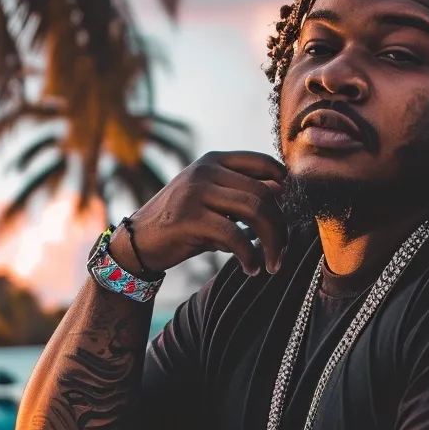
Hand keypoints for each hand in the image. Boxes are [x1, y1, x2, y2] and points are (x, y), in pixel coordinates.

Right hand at [114, 151, 287, 276]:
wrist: (138, 242)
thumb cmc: (182, 223)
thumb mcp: (211, 201)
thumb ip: (241, 195)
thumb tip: (282, 192)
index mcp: (213, 160)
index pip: (261, 162)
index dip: (283, 184)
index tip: (290, 211)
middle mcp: (205, 170)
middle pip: (263, 191)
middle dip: (280, 225)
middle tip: (283, 251)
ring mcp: (196, 191)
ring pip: (254, 210)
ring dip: (272, 241)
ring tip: (272, 263)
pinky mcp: (189, 218)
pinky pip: (235, 236)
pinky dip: (250, 255)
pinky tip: (251, 269)